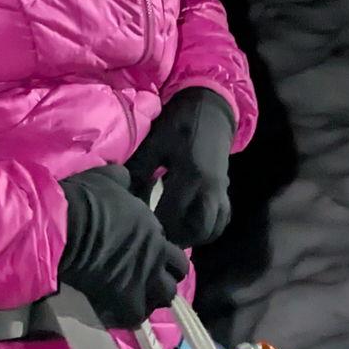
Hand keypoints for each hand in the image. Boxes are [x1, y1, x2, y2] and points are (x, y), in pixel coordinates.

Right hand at [57, 164, 189, 327]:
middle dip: (165, 281)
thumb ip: (123, 180)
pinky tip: (116, 311)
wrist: (65, 225)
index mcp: (153, 229)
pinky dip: (127, 317)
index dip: (164, 258)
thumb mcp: (107, 178)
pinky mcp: (123, 295)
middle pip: (176, 277)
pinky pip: (134, 316)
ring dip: (150, 300)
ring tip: (133, 299)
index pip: (175, 252)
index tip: (148, 260)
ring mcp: (142, 277)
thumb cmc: (85, 199)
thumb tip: (125, 178)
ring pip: (163, 298)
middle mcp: (154, 254)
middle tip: (145, 283)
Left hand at [128, 89, 234, 246]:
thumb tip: (123, 199)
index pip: (173, 214)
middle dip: (179, 238)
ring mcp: (221, 190)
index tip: (139, 229)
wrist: (210, 109)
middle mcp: (210, 187)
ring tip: (174, 234)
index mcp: (190, 174)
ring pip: (214, 227)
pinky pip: (222, 218)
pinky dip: (208, 227)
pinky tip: (191, 224)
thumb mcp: (155, 144)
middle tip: (159, 238)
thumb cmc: (178, 124)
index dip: (156, 227)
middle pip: (200, 228)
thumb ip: (139, 172)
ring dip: (195, 236)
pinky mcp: (225, 189)